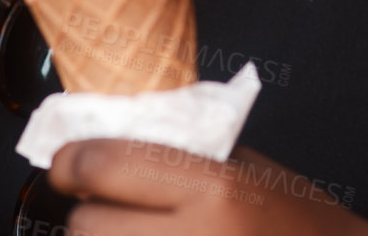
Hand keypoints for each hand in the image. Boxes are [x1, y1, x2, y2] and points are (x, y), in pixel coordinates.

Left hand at [49, 141, 367, 235]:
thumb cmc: (301, 221)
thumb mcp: (248, 169)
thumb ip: (181, 155)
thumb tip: (109, 140)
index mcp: (214, 191)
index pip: (101, 165)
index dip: (69, 161)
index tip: (67, 163)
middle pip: (86, 227)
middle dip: (89, 214)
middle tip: (109, 208)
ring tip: (134, 234)